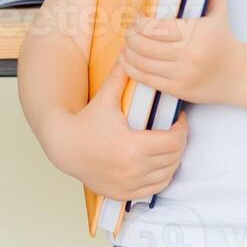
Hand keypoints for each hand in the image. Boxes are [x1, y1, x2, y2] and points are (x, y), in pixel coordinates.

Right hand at [49, 60, 188, 202]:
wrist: (64, 147)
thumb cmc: (86, 122)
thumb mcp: (105, 97)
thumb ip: (120, 75)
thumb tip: (129, 52)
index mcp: (132, 146)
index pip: (173, 141)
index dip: (181, 129)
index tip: (178, 119)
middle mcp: (133, 169)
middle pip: (174, 158)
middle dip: (179, 142)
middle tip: (175, 130)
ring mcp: (129, 184)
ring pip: (167, 175)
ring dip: (172, 160)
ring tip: (168, 145)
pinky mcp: (125, 194)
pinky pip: (155, 189)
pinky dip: (161, 177)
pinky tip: (158, 163)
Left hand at [123, 0, 237, 104]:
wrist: (239, 76)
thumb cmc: (225, 40)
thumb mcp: (221, 11)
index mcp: (197, 33)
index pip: (156, 27)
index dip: (138, 23)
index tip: (133, 18)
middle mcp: (189, 55)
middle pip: (145, 45)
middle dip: (130, 37)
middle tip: (126, 30)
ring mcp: (182, 74)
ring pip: (143, 63)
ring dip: (128, 53)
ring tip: (125, 45)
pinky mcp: (178, 90)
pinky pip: (147, 80)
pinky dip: (132, 70)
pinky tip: (128, 61)